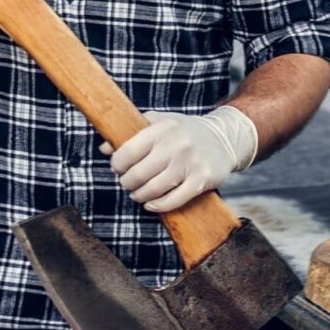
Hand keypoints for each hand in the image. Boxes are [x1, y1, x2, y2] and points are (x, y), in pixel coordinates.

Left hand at [101, 106, 258, 212]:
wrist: (224, 138)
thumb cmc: (184, 132)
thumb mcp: (160, 123)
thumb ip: (132, 132)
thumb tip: (105, 148)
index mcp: (163, 128)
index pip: (127, 152)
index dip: (117, 165)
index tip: (118, 168)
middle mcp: (176, 144)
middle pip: (138, 174)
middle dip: (127, 183)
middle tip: (128, 183)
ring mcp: (190, 163)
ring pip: (153, 190)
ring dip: (140, 196)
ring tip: (138, 194)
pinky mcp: (201, 180)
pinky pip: (173, 200)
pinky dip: (157, 206)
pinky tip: (151, 204)